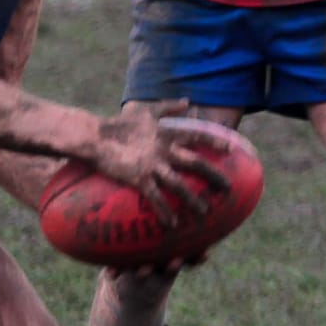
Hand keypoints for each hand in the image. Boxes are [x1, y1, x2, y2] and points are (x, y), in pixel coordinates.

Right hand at [89, 104, 232, 228]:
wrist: (95, 137)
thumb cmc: (119, 124)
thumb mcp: (146, 111)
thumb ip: (168, 106)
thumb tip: (187, 100)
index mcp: (166, 133)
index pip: (196, 136)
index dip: (214, 142)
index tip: (231, 148)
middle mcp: (163, 149)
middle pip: (195, 163)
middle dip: (213, 176)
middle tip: (227, 188)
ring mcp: (152, 164)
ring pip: (178, 184)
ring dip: (192, 199)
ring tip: (204, 212)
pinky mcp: (139, 178)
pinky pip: (155, 197)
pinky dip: (165, 211)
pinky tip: (173, 224)